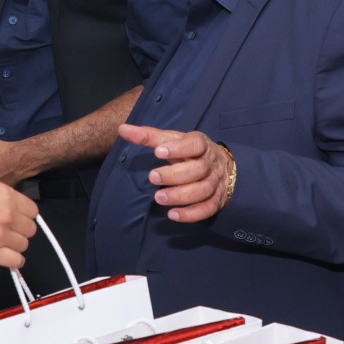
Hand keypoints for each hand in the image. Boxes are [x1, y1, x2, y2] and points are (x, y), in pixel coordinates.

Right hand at [0, 179, 37, 267]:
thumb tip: (8, 208)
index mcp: (6, 194)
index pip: (32, 210)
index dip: (24, 216)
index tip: (16, 220)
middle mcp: (8, 214)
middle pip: (30, 229)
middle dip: (19, 231)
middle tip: (5, 232)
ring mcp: (1, 234)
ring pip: (24, 245)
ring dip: (14, 245)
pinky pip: (16, 261)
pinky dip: (13, 261)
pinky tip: (3, 256)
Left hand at [116, 123, 232, 223]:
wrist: (221, 165)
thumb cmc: (190, 151)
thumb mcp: (172, 140)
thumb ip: (149, 136)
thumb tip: (122, 129)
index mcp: (201, 145)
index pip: (195, 144)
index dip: (178, 148)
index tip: (158, 152)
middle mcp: (211, 163)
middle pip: (198, 169)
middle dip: (175, 175)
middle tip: (153, 177)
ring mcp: (216, 182)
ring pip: (203, 190)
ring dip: (181, 196)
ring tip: (159, 198)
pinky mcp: (217, 199)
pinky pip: (208, 208)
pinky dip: (192, 214)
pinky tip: (173, 215)